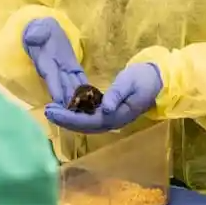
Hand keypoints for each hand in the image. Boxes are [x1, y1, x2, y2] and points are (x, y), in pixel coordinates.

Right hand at [22, 17, 86, 105]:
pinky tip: (93, 97)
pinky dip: (85, 88)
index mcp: (45, 61)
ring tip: (86, 110)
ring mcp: (64, 69)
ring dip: (78, 98)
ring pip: (72, 85)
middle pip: (62, 87)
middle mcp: (55, 69)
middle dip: (68, 100)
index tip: (60, 101)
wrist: (44, 30)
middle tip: (76, 114)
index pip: (50, 77)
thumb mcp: (36, 29)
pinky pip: (79, 78)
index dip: (55, 88)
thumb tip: (33, 37)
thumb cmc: (38, 30)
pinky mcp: (72, 67)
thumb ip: (35, 34)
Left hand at [44, 62, 161, 133]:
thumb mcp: (130, 82)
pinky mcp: (109, 112)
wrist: (158, 80)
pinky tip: (66, 106)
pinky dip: (76, 113)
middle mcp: (111, 121)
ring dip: (68, 117)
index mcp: (115, 117)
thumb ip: (117, 94)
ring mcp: (110, 118)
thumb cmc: (144, 79)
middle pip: (83, 125)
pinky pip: (89, 116)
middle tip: (46, 110)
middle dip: (64, 119)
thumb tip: (105, 108)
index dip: (68, 117)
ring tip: (52, 109)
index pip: (87, 121)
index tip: (52, 111)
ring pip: (84, 123)